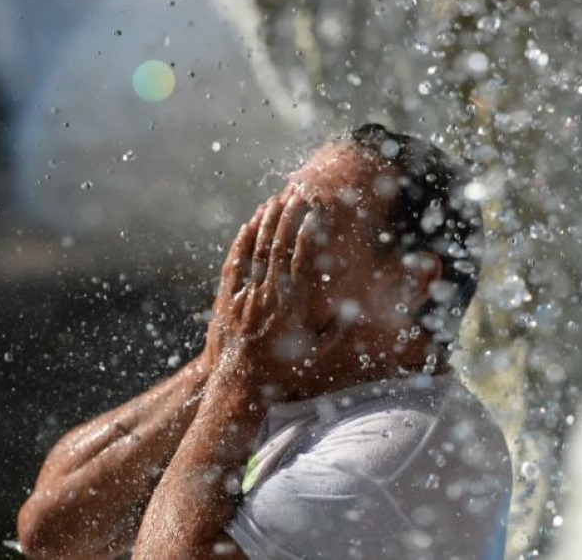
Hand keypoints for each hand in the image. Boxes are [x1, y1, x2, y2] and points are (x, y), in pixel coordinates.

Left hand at [204, 187, 341, 400]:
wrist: (239, 388)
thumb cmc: (282, 374)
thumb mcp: (317, 356)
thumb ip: (337, 331)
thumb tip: (355, 309)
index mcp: (292, 307)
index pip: (302, 262)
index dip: (309, 234)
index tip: (317, 214)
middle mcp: (267, 296)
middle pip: (278, 248)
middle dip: (289, 218)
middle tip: (298, 195)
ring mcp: (244, 295)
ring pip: (255, 251)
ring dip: (266, 223)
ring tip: (276, 200)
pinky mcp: (226, 298)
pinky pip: (234, 263)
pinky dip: (242, 241)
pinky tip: (249, 224)